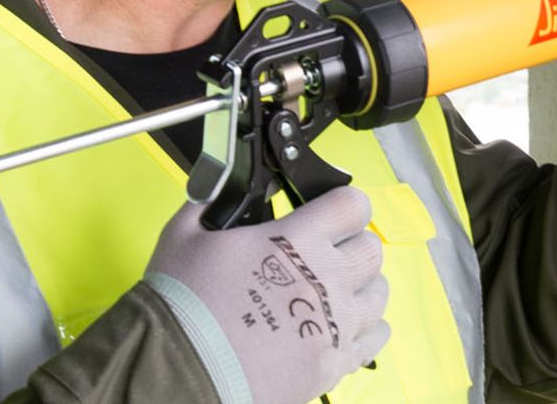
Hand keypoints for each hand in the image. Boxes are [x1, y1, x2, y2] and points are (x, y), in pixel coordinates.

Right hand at [144, 186, 389, 403]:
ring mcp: (334, 324)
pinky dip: (365, 328)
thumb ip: (210, 202)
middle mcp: (326, 279)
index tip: (335, 211)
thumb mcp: (184, 235)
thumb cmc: (180, 307)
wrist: (177, 370)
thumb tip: (220, 186)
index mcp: (296, 240)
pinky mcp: (332, 364)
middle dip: (352, 245)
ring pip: (379, 294)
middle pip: (371, 249)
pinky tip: (341, 324)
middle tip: (328, 253)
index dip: (344, 204)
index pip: (352, 205)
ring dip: (362, 287)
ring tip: (335, 290)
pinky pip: (375, 338)